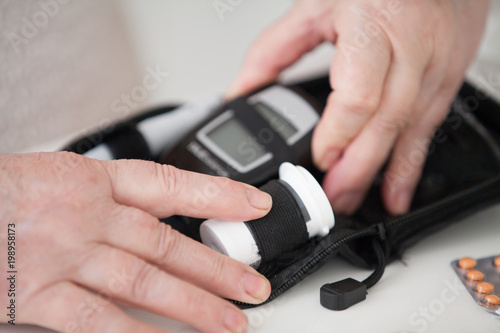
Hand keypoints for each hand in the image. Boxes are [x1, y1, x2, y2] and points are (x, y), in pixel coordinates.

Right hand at [0, 152, 271, 332]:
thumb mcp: (52, 180)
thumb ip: (101, 200)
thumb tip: (147, 220)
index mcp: (90, 181)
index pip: (171, 184)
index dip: (218, 193)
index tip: (255, 203)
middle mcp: (86, 216)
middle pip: (168, 242)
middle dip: (216, 267)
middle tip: (253, 285)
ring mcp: (65, 255)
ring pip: (147, 280)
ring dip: (194, 305)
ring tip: (230, 323)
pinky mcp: (38, 294)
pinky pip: (99, 319)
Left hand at [227, 0, 488, 214]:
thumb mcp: (316, 6)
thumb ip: (274, 50)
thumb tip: (241, 90)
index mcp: (370, 27)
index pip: (358, 95)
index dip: (338, 134)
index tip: (319, 159)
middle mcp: (409, 50)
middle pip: (383, 123)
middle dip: (355, 170)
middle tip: (330, 200)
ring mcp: (433, 67)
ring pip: (408, 133)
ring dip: (380, 176)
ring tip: (353, 202)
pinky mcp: (447, 79)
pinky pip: (429, 131)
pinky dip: (410, 166)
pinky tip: (396, 193)